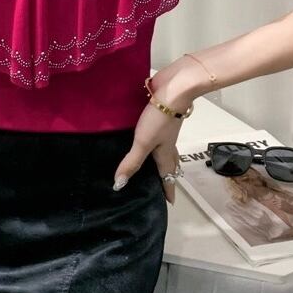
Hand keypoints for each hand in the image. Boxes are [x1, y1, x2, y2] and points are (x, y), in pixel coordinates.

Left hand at [112, 80, 193, 205]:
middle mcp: (167, 143)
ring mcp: (165, 129)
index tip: (170, 203)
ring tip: (152, 162)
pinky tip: (143, 134)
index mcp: (165, 153)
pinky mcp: (160, 116)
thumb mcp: (143, 142)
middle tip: (161, 185)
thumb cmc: (159, 119)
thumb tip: (119, 185)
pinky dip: (154, 139)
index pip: (168, 176)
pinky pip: (158, 133)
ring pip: (165, 148)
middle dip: (167, 175)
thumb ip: (132, 162)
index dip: (168, 190)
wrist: (173, 89)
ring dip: (162, 157)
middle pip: (170, 163)